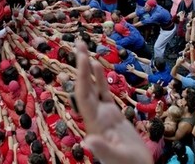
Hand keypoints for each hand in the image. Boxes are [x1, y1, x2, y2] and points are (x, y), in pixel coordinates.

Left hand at [75, 42, 153, 163]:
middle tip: (78, 43)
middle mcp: (95, 116)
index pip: (84, 96)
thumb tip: (87, 141)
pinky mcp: (112, 115)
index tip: (82, 58)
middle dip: (81, 66)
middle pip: (84, 87)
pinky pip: (104, 93)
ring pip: (92, 87)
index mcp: (94, 124)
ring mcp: (103, 114)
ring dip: (88, 69)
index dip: (82, 77)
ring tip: (83, 48)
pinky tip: (97, 65)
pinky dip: (99, 79)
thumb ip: (102, 150)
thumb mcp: (116, 159)